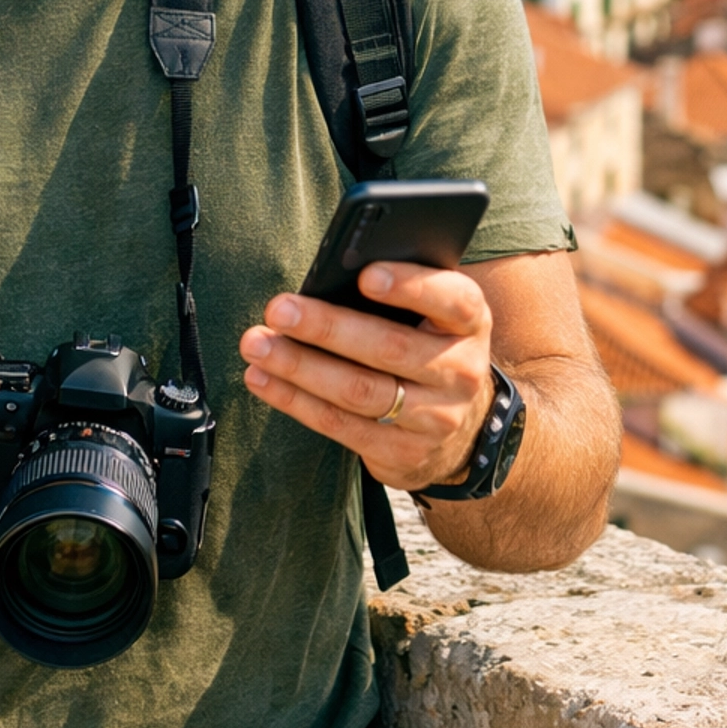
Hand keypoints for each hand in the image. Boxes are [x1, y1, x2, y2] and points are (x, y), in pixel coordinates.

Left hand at [239, 262, 493, 491]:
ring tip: (257, 345)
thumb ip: (399, 294)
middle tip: (279, 310)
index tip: (365, 275)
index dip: (411, 287)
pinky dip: (295, 401)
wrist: (459, 430)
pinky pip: (341, 426)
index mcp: (469, 323)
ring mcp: (435, 417)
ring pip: (359, 391)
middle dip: (327, 327)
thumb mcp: (431, 316)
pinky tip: (263, 380)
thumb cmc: (427, 348)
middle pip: (389, 348)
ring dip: (300, 367)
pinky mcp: (404, 452)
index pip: (452, 300)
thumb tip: (329, 278)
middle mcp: (460, 371)